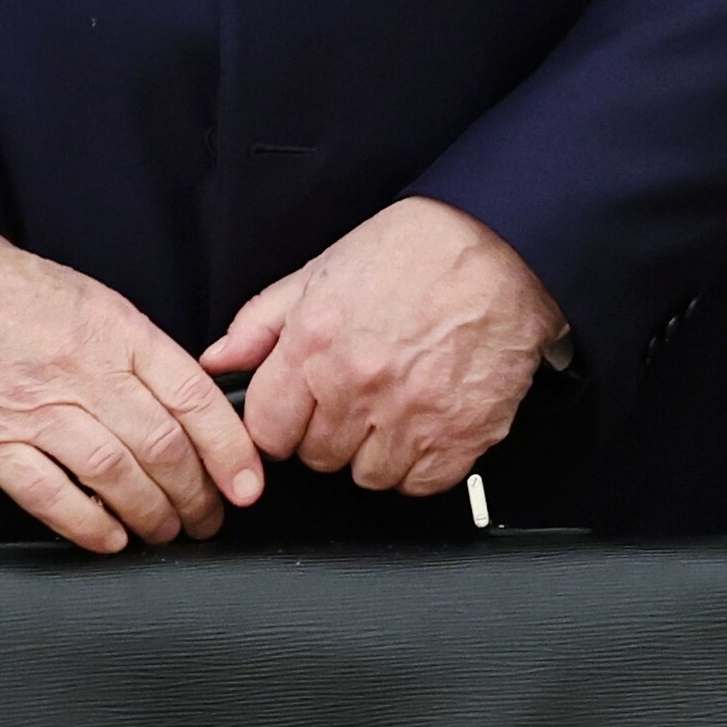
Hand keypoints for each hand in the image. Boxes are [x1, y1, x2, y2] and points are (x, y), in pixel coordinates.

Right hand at [0, 230, 264, 553]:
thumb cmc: (12, 295)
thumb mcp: (97, 303)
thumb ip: (141, 354)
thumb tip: (188, 403)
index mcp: (119, 334)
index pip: (194, 399)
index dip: (230, 449)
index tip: (248, 481)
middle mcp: (84, 374)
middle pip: (161, 445)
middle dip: (197, 493)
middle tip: (211, 516)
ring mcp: (35, 411)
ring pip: (114, 474)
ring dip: (150, 513)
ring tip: (167, 531)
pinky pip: (48, 494)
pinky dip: (86, 524)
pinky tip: (110, 539)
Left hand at [202, 197, 564, 496]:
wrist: (507, 243)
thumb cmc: (419, 249)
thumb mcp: (323, 268)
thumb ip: (262, 322)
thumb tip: (219, 362)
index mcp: (315, 347)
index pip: (266, 433)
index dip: (283, 422)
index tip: (303, 410)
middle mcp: (358, 386)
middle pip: (317, 458)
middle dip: (332, 432)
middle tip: (361, 397)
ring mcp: (412, 414)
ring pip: (368, 476)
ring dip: (377, 452)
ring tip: (398, 408)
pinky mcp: (463, 433)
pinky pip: (422, 483)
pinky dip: (423, 464)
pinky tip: (429, 425)